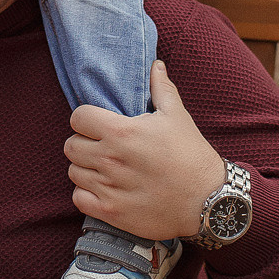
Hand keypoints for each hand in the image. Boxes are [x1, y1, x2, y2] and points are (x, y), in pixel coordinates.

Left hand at [63, 62, 226, 242]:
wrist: (208, 201)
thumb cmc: (192, 155)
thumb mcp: (177, 117)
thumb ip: (161, 88)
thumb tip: (155, 65)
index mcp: (121, 132)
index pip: (78, 118)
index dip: (86, 119)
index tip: (99, 125)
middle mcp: (109, 159)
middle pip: (71, 146)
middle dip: (84, 144)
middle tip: (103, 148)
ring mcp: (108, 188)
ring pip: (73, 172)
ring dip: (86, 169)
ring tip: (106, 169)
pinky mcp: (110, 212)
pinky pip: (78, 198)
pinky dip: (86, 194)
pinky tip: (105, 189)